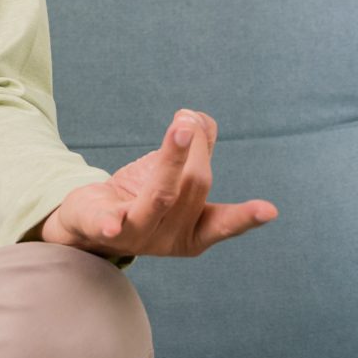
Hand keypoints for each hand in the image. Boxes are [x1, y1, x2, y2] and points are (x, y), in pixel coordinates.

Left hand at [36, 108, 276, 258]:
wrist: (89, 223)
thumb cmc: (140, 196)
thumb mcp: (173, 173)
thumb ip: (197, 148)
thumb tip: (202, 119)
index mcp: (193, 232)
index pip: (222, 224)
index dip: (245, 217)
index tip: (269, 210)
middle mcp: (168, 238)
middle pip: (192, 188)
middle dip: (196, 148)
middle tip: (187, 121)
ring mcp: (137, 236)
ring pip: (160, 196)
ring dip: (172, 160)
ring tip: (182, 126)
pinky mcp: (103, 229)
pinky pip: (109, 225)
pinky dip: (111, 224)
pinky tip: (111, 225)